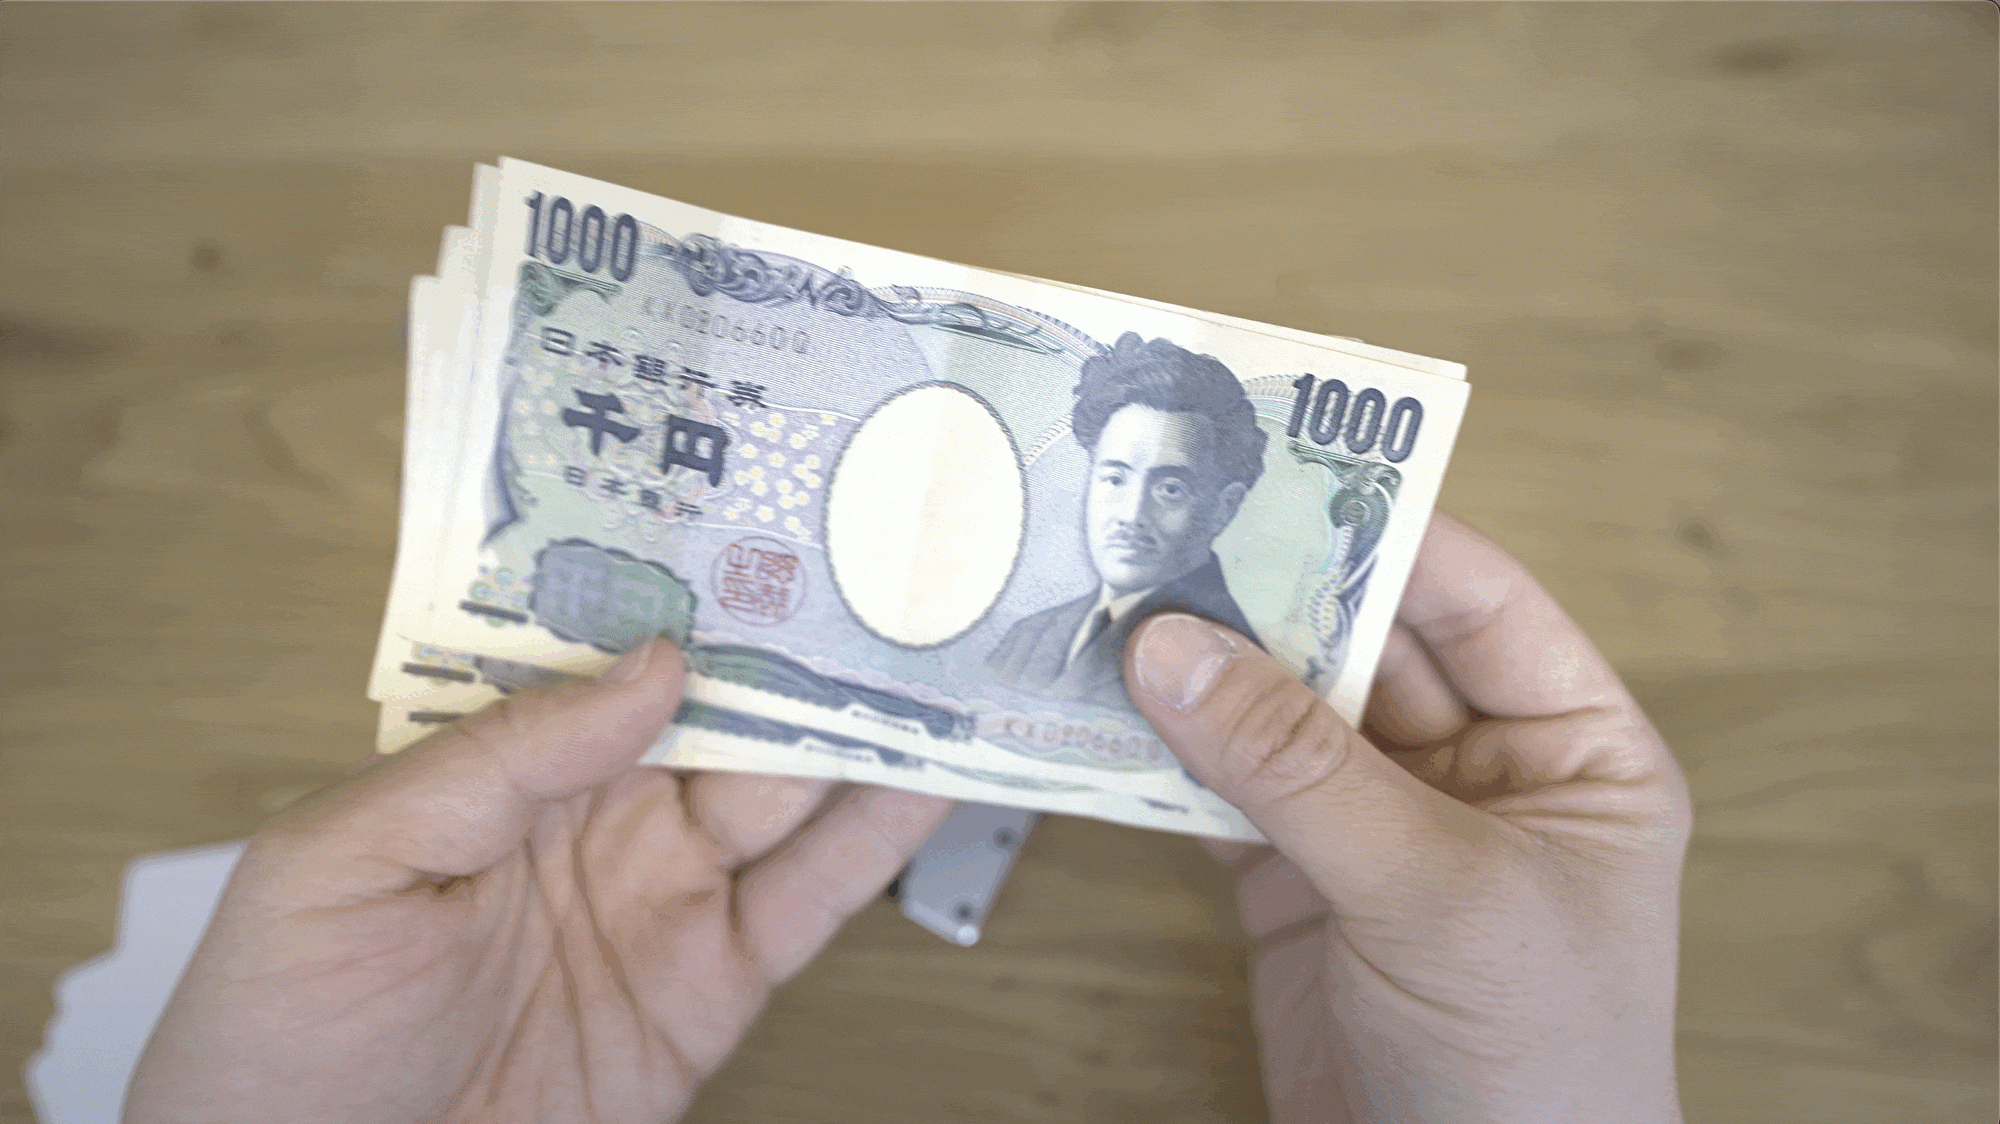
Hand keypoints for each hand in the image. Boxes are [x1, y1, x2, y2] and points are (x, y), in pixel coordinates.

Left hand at [127, 639, 951, 1123]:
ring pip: (785, 790)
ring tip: (934, 651)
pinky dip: (879, 838)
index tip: (759, 523)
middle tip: (881, 564)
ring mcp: (662, 903)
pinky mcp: (713, 990)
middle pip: (721, 710)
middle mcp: (595, 823)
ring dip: (860, 723)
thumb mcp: (346, 863)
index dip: (686, 589)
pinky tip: (930, 778)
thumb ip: (499, 756)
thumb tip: (649, 663)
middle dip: (797, 641)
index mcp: (499, 774)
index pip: (612, 655)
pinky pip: (811, 903)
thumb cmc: (279, 1039)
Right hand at [1124, 512, 1689, 1123]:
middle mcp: (1474, 773)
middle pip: (1358, 645)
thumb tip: (1178, 649)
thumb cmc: (1538, 1070)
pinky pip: (1221, 794)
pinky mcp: (1294, 887)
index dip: (1384, 530)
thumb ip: (1304, 768)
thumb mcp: (1439, 896)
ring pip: (1276, 715)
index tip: (1279, 472)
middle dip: (1263, 598)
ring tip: (1110, 611)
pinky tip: (1102, 719)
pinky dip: (1160, 759)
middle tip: (1162, 534)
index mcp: (1571, 749)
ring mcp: (1377, 829)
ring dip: (1199, 673)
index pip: (1476, 601)